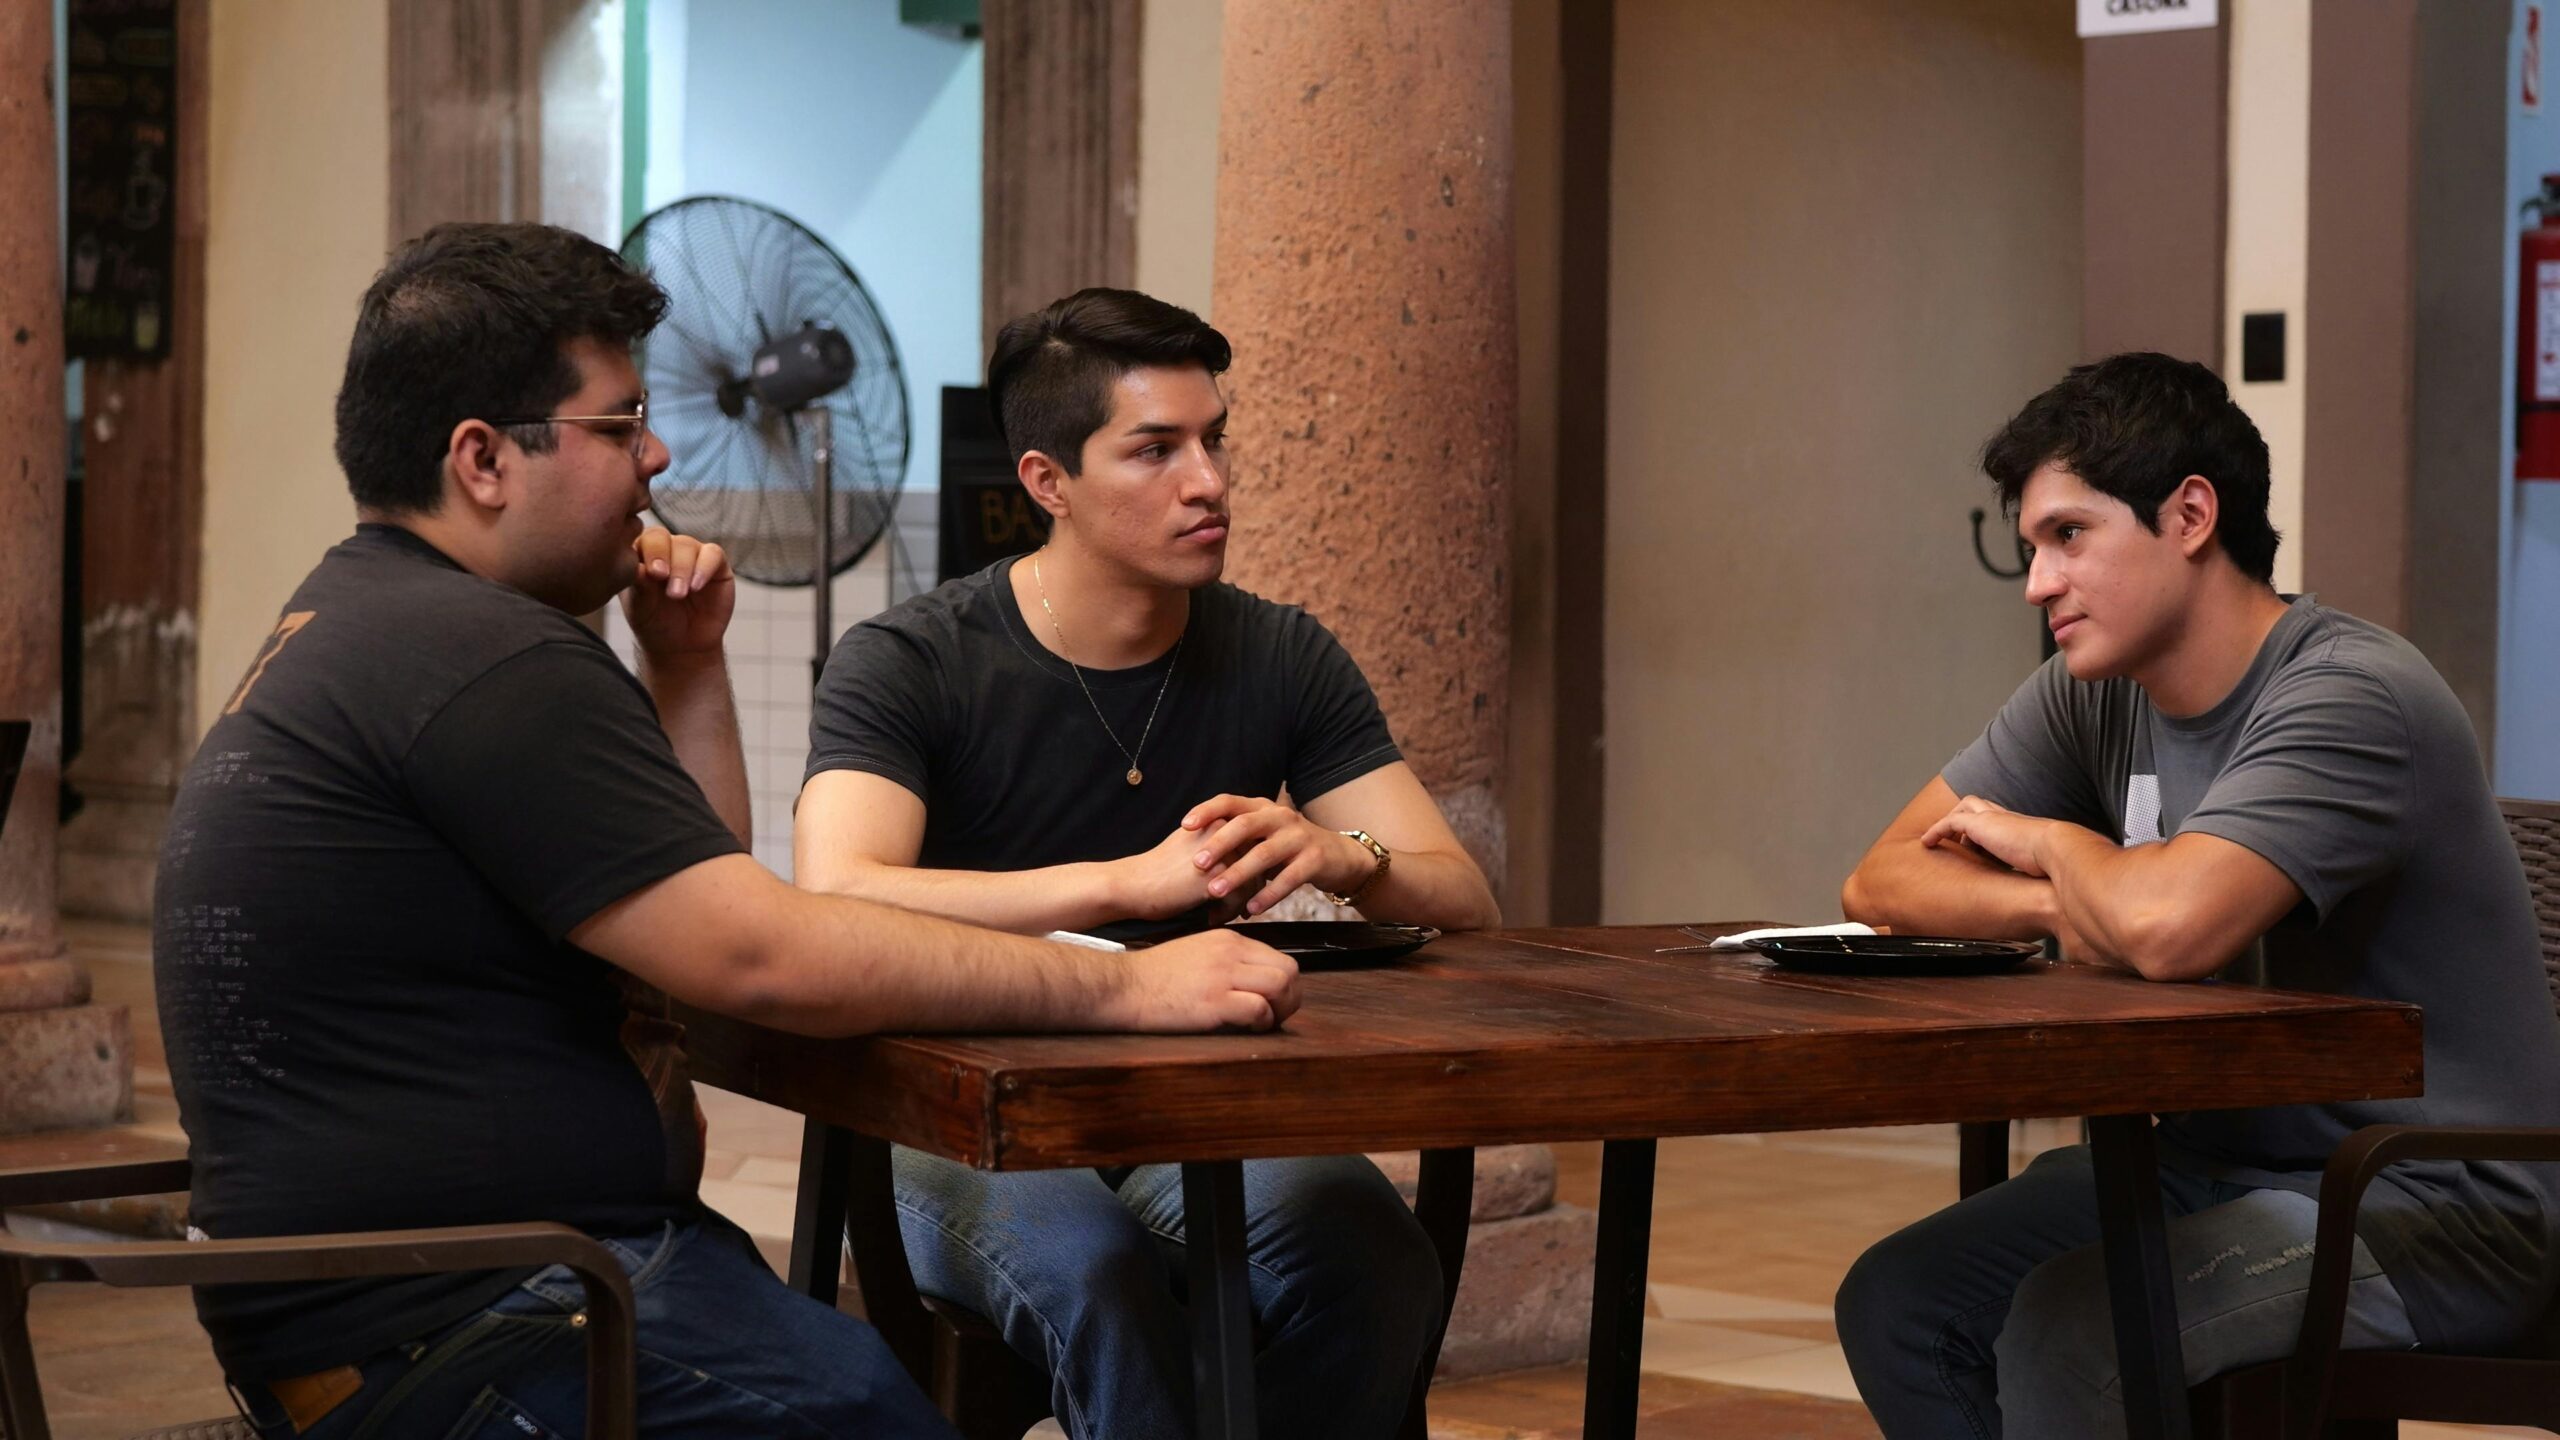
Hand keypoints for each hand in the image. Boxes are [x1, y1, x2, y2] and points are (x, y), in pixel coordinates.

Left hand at [622, 529, 734, 660]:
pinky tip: (696, 587)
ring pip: (687, 545)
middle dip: (662, 556)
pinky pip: (713, 554)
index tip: (652, 573)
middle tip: (663, 578)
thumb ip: (639, 585)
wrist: (683, 646)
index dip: (646, 552)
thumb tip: (638, 567)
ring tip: (678, 594)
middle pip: (661, 536)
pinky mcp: (716, 564)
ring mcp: (691, 554)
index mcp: (640, 555)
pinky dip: (704, 568)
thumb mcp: (641, 607)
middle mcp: (665, 549)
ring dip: (682, 569)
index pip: (639, 539)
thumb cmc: (655, 624)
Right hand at [1108, 820, 1243, 921]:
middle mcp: (1223, 831)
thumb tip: (1249, 859)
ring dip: (1241, 902)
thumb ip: (1218, 843)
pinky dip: (1228, 913)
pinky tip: (1211, 918)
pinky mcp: (1217, 875)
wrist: (1134, 883)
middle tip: (1240, 907)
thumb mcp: (1191, 843)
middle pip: (1258, 864)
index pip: (1253, 845)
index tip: (1237, 888)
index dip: (1250, 870)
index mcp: (1217, 819)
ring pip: (1253, 882)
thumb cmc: (1160, 869)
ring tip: (1223, 913)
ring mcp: (1222, 852)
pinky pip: (1241, 899)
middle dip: (1250, 889)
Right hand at [1109, 928, 1300, 1031]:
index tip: (1273, 1003)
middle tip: (1276, 1015)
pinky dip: (1261, 1023)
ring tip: (1264, 1023)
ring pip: (1281, 986)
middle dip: (1291, 998)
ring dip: (1281, 1010)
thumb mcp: (1198, 953)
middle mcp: (1231, 953)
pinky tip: (1248, 1028)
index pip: (1280, 958)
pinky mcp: (1214, 1001)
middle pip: (1289, 970)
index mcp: (1229, 941)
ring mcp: (1223, 976)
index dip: (1284, 985)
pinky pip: (1258, 1010)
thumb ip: (1227, 961)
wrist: (1123, 985)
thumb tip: (1253, 983)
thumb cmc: (1155, 976)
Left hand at [1182, 795, 1373, 915]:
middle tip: (1197, 864)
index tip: (1184, 827)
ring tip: (1217, 891)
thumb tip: (1190, 850)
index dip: (1206, 811)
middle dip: (1219, 844)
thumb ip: (1234, 838)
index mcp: (1262, 807)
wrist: (1337, 856)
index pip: (1230, 801)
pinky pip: (1288, 879)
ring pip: (1265, 854)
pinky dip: (1268, 895)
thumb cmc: (1287, 848)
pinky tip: (1251, 909)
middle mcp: (1280, 816)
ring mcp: (1299, 837)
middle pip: (1246, 825)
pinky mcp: (1315, 859)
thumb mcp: (1262, 835)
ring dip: (1238, 874)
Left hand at [1917, 795, 2054, 878]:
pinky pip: (1950, 823)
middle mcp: (2007, 818)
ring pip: (1964, 808)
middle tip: (1955, 840)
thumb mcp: (2046, 867)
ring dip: (1950, 822)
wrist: (2056, 850)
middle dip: (1965, 818)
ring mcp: (1993, 819)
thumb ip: (2038, 873)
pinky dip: (1937, 831)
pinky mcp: (1979, 824)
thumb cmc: (2057, 863)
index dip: (1986, 828)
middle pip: (1981, 806)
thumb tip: (2043, 893)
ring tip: (1937, 839)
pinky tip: (1927, 843)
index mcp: (2022, 827)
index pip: (2000, 819)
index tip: (1979, 847)